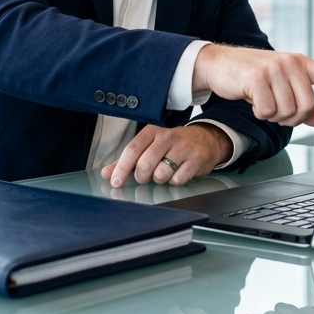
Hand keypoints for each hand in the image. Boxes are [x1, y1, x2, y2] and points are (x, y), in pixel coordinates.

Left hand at [101, 123, 231, 187]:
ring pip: (161, 174)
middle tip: (146, 177)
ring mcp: (183, 147)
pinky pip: (177, 179)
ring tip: (165, 172)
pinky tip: (178, 173)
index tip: (115, 182)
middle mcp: (168, 136)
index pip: (132, 150)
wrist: (206, 139)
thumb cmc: (173, 144)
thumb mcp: (150, 146)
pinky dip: (175, 181)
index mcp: (152, 131)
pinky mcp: (196, 159)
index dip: (122, 168)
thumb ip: (127, 160)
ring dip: (160, 179)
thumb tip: (106, 173)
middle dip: (142, 177)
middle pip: (145, 164)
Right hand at [192, 44, 313, 127]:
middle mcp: (290, 63)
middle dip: (292, 117)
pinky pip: (268, 110)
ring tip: (263, 103)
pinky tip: (252, 101)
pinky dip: (260, 113)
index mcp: (299, 63)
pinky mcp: (257, 77)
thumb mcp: (278, 87)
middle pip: (306, 105)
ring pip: (287, 111)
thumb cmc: (251, 77)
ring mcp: (274, 68)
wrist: (218, 64)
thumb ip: (299, 101)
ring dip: (274, 116)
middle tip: (276, 111)